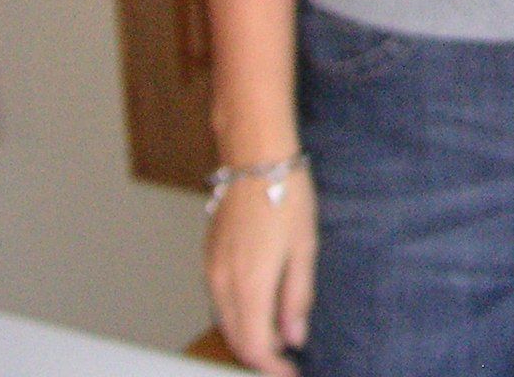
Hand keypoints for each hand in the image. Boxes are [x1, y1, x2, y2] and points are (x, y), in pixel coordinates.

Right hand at [204, 167, 317, 374]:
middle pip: (236, 339)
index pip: (255, 345)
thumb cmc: (286, 196)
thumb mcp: (305, 247)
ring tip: (277, 338)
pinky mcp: (209, 257)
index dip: (272, 367)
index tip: (292, 374)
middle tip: (286, 361)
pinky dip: (237, 316)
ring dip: (248, 336)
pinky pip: (219, 301)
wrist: (255, 158)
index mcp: (249, 284)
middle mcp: (223, 283)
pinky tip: (258, 309)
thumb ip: (297, 296)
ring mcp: (212, 270)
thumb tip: (294, 337)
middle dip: (260, 356)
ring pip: (225, 321)